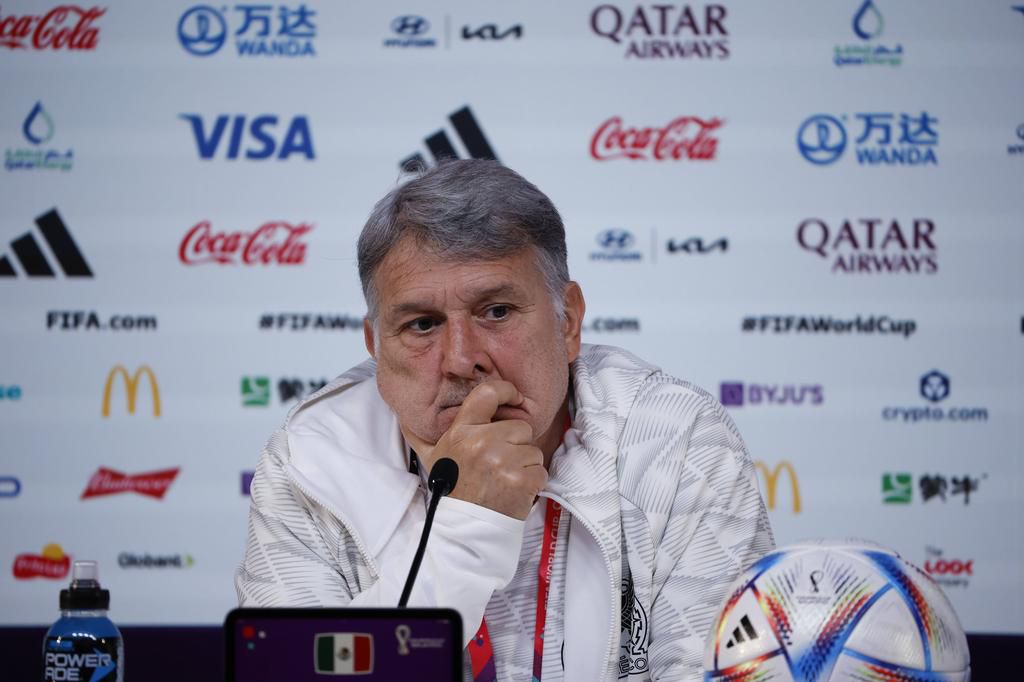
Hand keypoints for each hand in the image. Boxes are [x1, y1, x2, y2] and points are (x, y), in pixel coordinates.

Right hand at [402, 381, 546, 520]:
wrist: (464, 527)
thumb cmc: (452, 488)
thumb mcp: (432, 458)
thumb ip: (419, 435)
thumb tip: (404, 417)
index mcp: (462, 431)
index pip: (488, 393)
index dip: (506, 390)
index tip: (514, 397)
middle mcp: (482, 442)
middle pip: (520, 427)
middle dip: (515, 444)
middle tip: (499, 463)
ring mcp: (503, 461)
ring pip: (533, 450)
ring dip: (524, 465)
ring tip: (505, 478)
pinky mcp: (522, 480)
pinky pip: (540, 471)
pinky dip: (533, 482)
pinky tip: (514, 490)